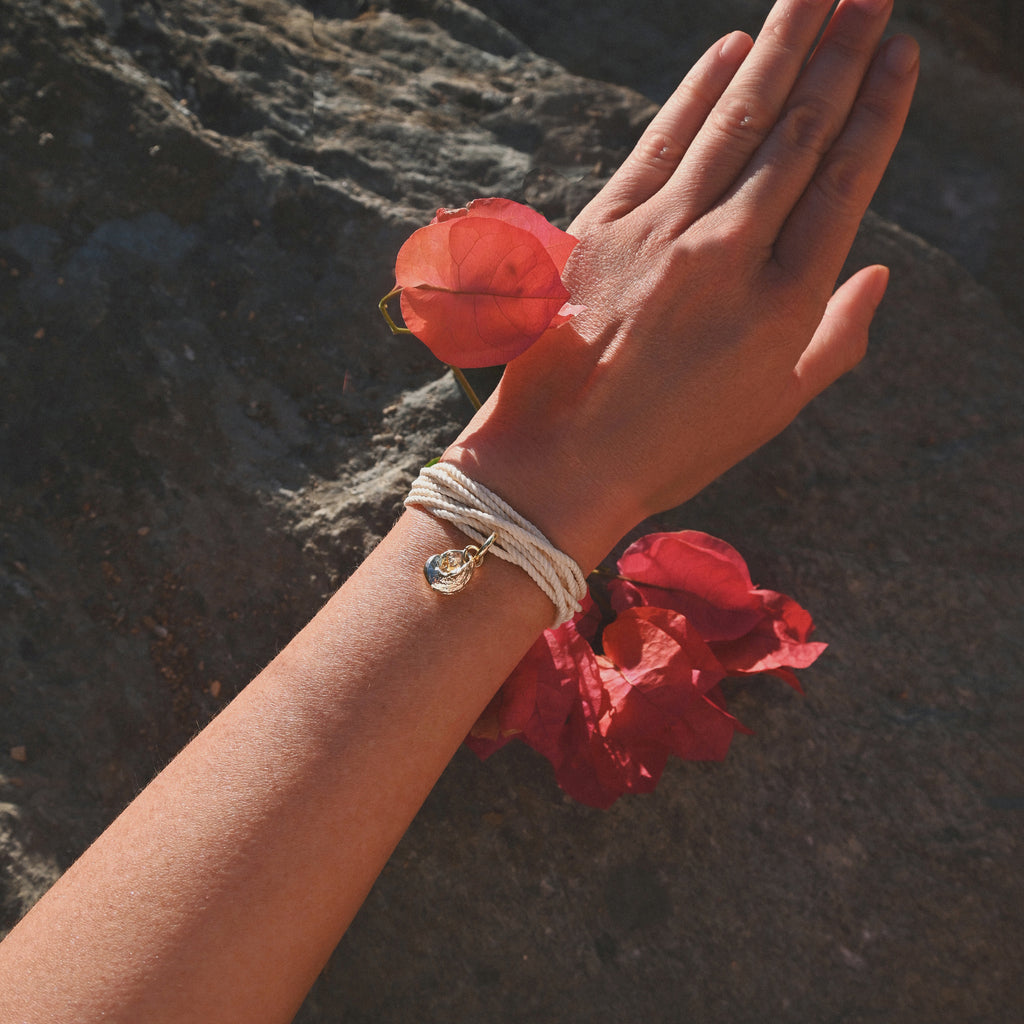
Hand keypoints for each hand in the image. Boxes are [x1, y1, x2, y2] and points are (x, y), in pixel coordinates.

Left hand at [448, 0, 918, 568]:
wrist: (559, 464)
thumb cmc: (670, 449)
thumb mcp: (771, 411)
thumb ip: (835, 340)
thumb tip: (880, 273)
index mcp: (780, 305)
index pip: (842, 183)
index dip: (876, 112)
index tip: (901, 55)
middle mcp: (726, 256)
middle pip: (796, 134)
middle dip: (840, 52)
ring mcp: (659, 235)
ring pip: (735, 121)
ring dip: (781, 47)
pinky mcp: (601, 227)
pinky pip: (660, 143)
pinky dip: (696, 92)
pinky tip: (730, 49)